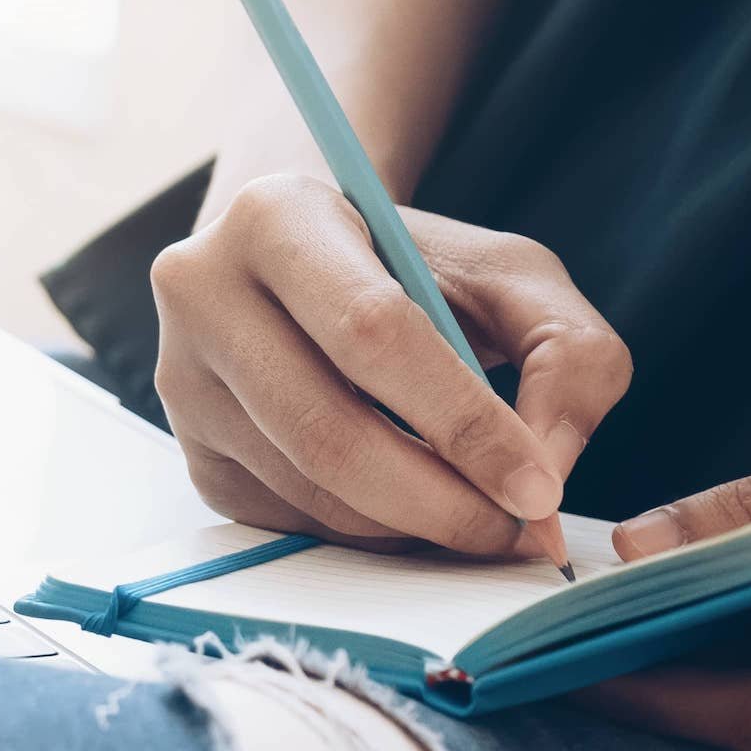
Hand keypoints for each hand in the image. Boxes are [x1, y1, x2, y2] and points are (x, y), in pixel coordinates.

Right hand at [148, 174, 632, 552]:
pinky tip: (410, 505)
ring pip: (307, 489)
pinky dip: (367, 534)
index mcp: (275, 217)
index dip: (462, 421)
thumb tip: (544, 477)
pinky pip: (288, 521)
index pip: (371, 332)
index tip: (537, 489)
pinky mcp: (192, 452)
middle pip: (326, 430)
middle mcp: (201, 292)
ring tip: (477, 516)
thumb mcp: (511, 276)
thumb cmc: (415, 269)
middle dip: (438, 501)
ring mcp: (182, 379)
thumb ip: (568, 355)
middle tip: (514, 532)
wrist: (310, 270)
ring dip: (409, 528)